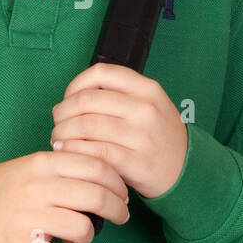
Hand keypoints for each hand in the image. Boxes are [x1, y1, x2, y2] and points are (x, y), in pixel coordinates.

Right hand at [0, 150, 129, 242]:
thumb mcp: (35, 165)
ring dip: (90, 236)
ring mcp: (28, 217)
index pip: (97, 167)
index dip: (118, 183)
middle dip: (118, 210)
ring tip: (83, 235)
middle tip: (121, 216)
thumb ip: (68, 166)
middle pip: (96, 197)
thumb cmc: (9, 188)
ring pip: (83, 229)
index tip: (123, 194)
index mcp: (43, 162)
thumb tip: (112, 178)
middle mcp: (37, 187)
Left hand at [49, 63, 187, 198]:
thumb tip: (71, 97)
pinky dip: (75, 151)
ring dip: (64, 133)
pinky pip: (96, 153)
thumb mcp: (147, 103)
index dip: (75, 84)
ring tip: (59, 139)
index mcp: (147, 88)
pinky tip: (68, 153)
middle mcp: (146, 109)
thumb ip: (116, 94)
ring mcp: (143, 137)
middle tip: (57, 122)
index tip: (67, 98)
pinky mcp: (137, 163)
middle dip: (63, 112)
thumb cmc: (156, 134)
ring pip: (87, 127)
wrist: (185, 169)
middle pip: (87, 101)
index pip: (101, 73)